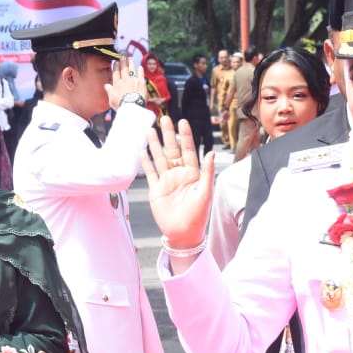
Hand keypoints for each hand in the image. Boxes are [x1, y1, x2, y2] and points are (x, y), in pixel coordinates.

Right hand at [106, 58, 146, 110]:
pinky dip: (140, 70)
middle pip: (123, 69)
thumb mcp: (111, 99)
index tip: (116, 61)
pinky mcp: (141, 83)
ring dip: (131, 63)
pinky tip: (140, 67)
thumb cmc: (120, 104)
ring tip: (130, 57)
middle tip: (123, 56)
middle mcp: (125, 80)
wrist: (132, 106)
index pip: (116, 73)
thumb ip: (109, 91)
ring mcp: (133, 80)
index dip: (116, 66)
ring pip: (132, 69)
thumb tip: (106, 85)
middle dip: (123, 62)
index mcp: (117, 84)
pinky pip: (141, 75)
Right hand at [141, 115, 214, 250]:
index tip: (183, 122)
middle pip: (172, 150)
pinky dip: (145, 161)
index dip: (186, 136)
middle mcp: (179, 174)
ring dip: (155, 144)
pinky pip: (150, 172)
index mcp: (193, 174)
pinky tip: (141, 150)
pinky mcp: (156, 189)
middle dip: (168, 135)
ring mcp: (166, 181)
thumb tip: (210, 153)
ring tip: (149, 130)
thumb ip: (207, 172)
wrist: (183, 234)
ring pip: (159, 158)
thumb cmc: (198, 215)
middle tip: (164, 119)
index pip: (189, 150)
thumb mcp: (205, 192)